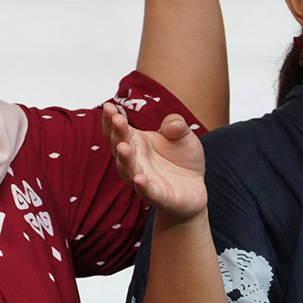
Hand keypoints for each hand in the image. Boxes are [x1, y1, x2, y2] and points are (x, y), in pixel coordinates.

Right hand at [102, 102, 206, 220]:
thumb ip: (177, 125)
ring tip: (122, 147)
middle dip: (117, 133)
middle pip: (119, 146)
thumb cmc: (182, 159)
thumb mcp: (183, 136)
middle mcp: (134, 160)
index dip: (111, 119)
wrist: (193, 188)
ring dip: (124, 159)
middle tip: (117, 119)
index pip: (118, 130)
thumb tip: (172, 123)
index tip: (108, 106)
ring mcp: (143, 178)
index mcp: (136, 142)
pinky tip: (139, 179)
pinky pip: (147, 192)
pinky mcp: (157, 196)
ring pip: (128, 169)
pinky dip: (142, 186)